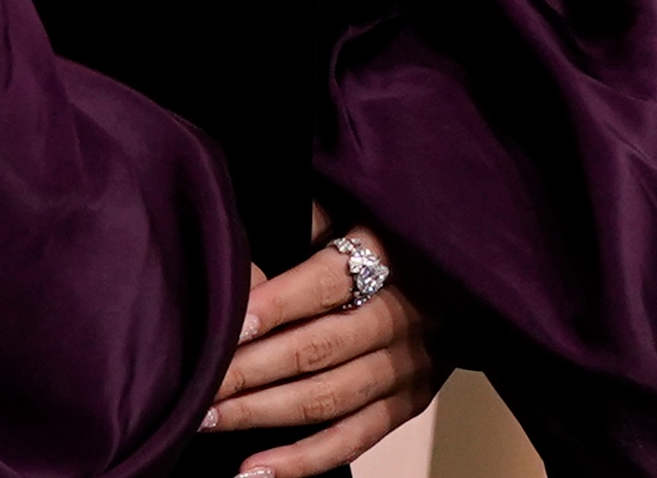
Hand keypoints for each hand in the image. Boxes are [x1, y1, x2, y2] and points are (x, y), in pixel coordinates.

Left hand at [201, 225, 441, 476]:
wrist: (460, 268)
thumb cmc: (384, 227)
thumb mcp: (351, 205)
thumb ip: (303, 224)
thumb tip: (241, 261)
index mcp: (390, 253)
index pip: (328, 282)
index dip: (277, 305)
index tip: (230, 325)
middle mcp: (404, 314)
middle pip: (319, 347)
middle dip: (250, 370)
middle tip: (197, 384)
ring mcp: (410, 365)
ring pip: (329, 398)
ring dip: (263, 413)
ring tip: (207, 420)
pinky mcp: (409, 402)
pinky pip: (353, 440)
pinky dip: (303, 460)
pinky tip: (253, 470)